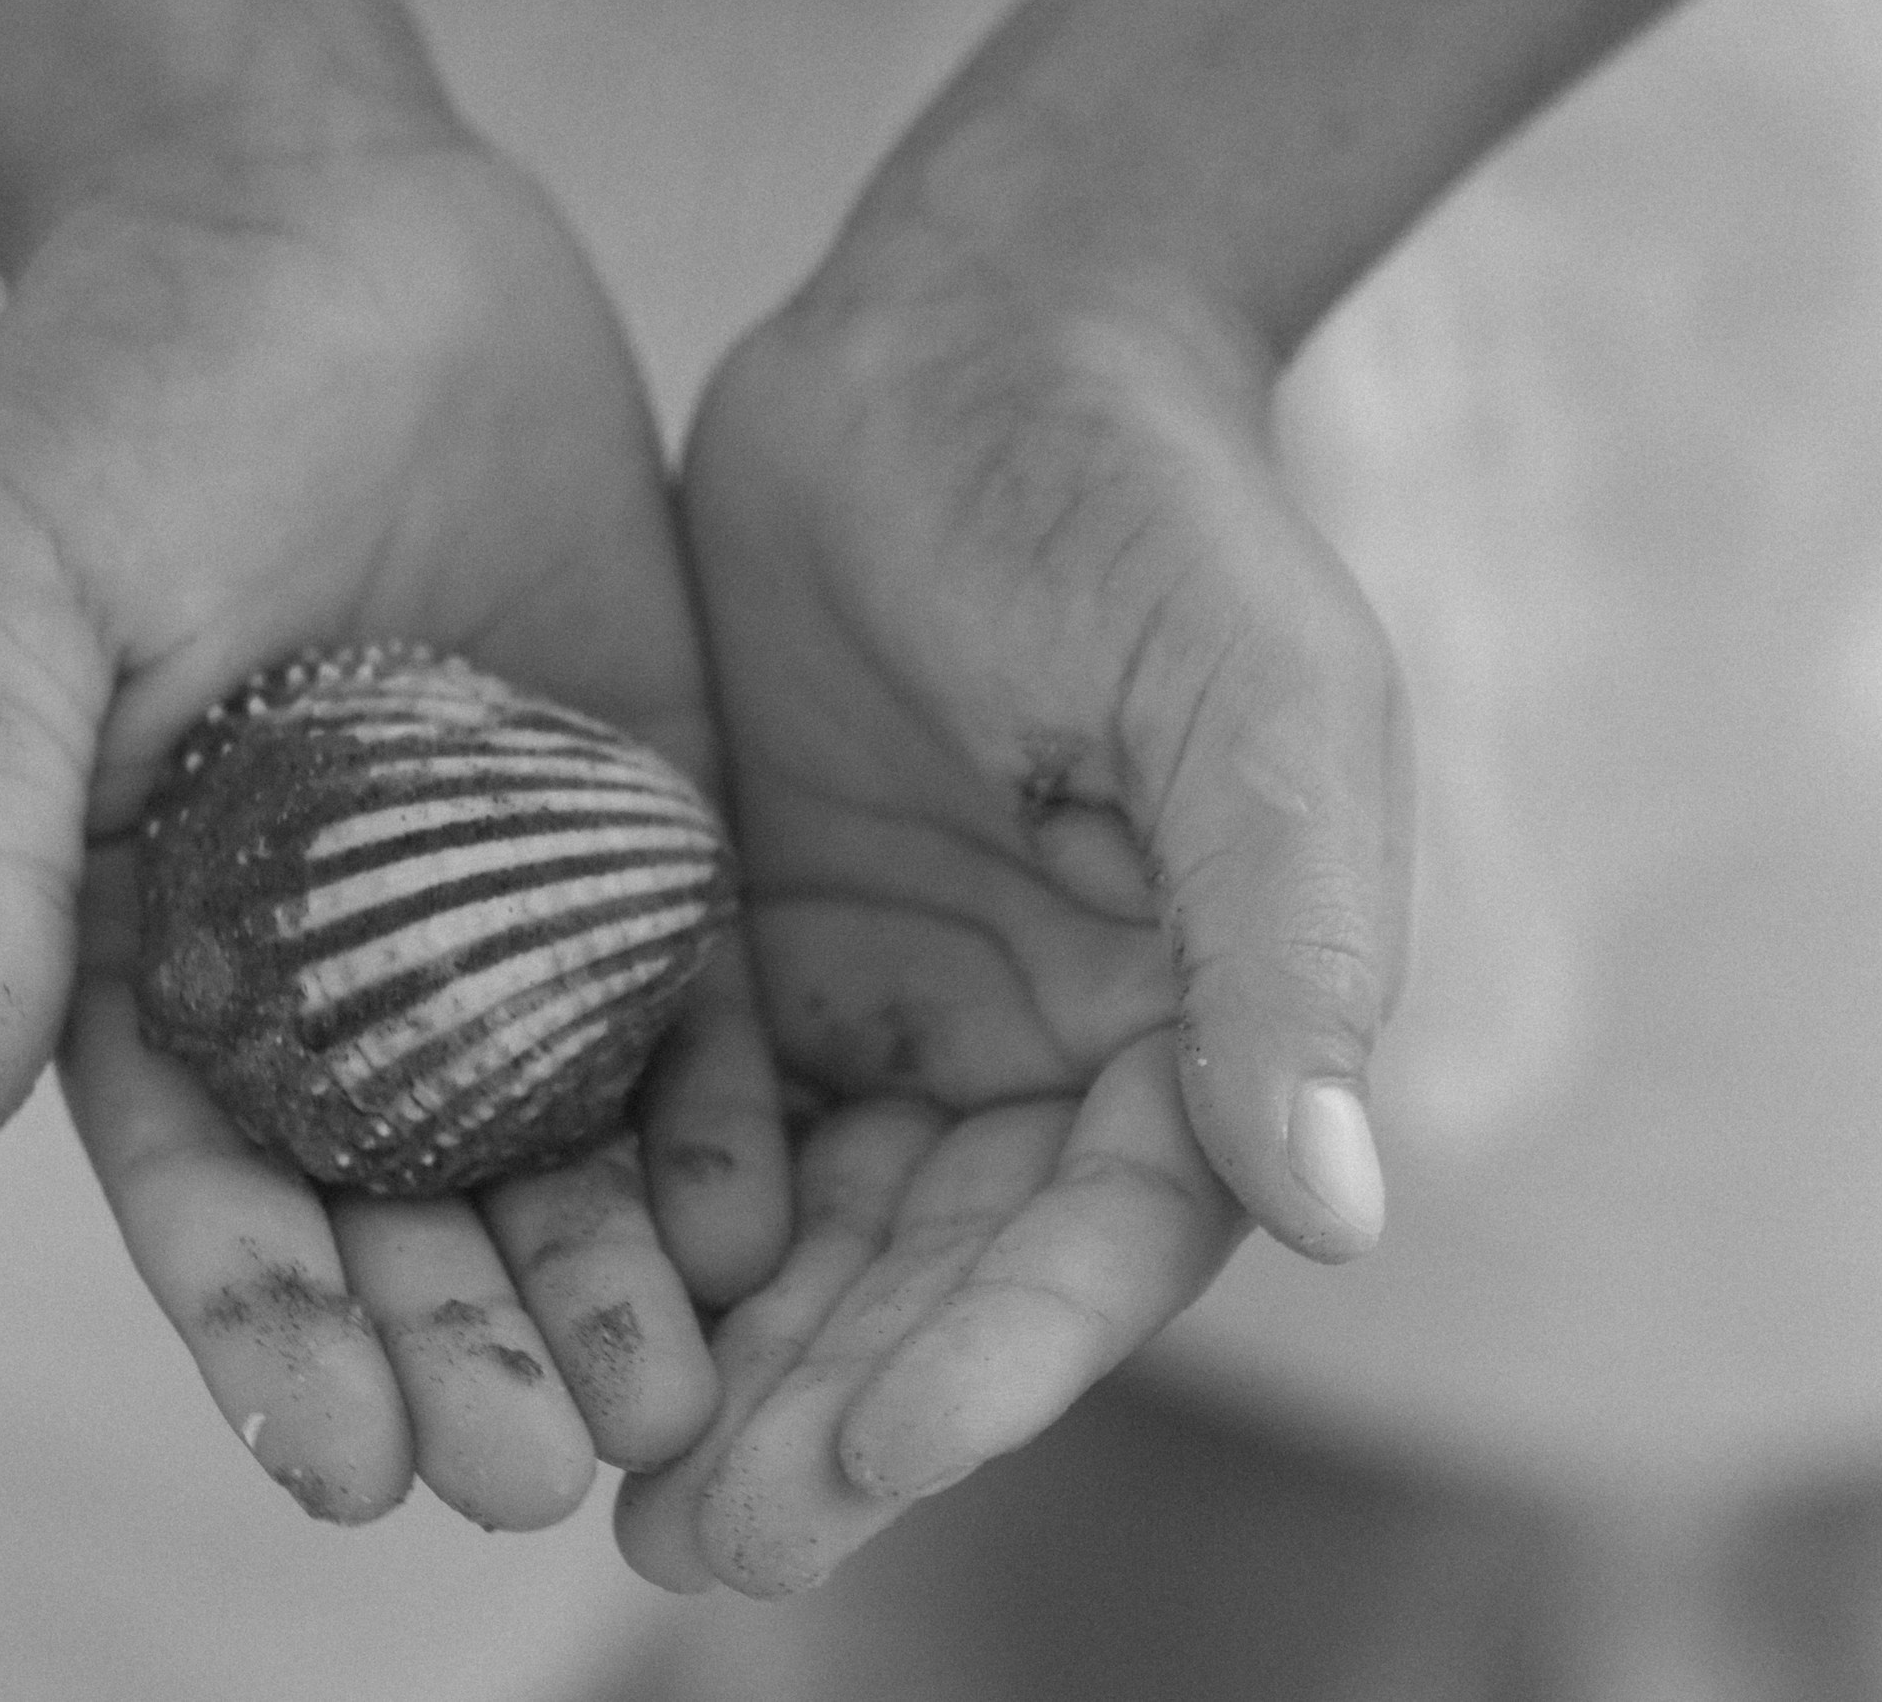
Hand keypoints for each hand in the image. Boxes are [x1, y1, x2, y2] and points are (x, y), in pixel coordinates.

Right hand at [0, 140, 785, 1531]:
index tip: (344, 1465)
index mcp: (157, 956)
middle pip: (403, 1204)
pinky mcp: (638, 831)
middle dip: (470, 1347)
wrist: (319, 227)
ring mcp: (498, 912)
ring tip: (682, 1405)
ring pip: (557, 1139)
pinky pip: (688, 999)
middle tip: (548, 1482)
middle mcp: (336, 972)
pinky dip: (722, 1114)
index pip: (212, 1188)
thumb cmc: (115, 403)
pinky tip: (774, 1221)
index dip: (272, 1331)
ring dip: (612, 1279)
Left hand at [617, 250, 1411, 1592]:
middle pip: (931, 1279)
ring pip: (804, 1236)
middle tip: (692, 1545)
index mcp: (1186, 1030)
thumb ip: (1290, 942)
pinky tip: (541, 1299)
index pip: (1091, 1249)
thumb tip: (1341, 1208)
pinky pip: (687, 1113)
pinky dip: (631, 1217)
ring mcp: (886, 1007)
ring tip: (602, 1495)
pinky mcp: (749, 947)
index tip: (857, 1467)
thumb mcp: (1256, 700)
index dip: (985, 1368)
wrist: (969, 336)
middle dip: (824, 1417)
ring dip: (718, 1365)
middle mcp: (1036, 1053)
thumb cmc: (1142, 505)